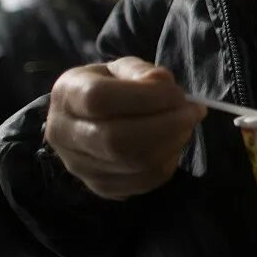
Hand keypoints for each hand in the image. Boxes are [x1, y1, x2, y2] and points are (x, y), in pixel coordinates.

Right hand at [44, 56, 205, 200]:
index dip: (146, 97)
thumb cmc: (108, 88)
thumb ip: (141, 72)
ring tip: (185, 127)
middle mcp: (64, 134)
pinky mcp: (100, 187)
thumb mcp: (120, 68)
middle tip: (192, 113)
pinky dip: (166, 164)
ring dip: (170, 145)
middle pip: (116, 140)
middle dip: (166, 126)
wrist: (85, 120)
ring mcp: (79, 166)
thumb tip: (163, 85)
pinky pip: (141, 182)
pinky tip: (173, 146)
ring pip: (131, 164)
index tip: (178, 95)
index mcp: (66, 95)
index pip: (100, 99)